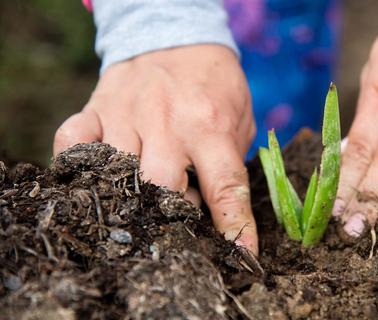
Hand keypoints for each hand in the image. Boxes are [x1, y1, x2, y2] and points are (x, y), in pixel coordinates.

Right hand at [54, 45, 258, 253]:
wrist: (177, 36)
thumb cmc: (214, 86)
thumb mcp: (239, 118)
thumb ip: (229, 161)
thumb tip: (214, 215)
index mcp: (211, 127)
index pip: (226, 187)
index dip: (234, 227)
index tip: (241, 255)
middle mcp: (167, 122)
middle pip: (160, 187)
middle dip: (170, 214)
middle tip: (176, 217)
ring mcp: (126, 113)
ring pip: (115, 172)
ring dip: (128, 195)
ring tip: (139, 197)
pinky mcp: (97, 107)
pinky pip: (72, 144)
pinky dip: (77, 165)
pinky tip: (96, 174)